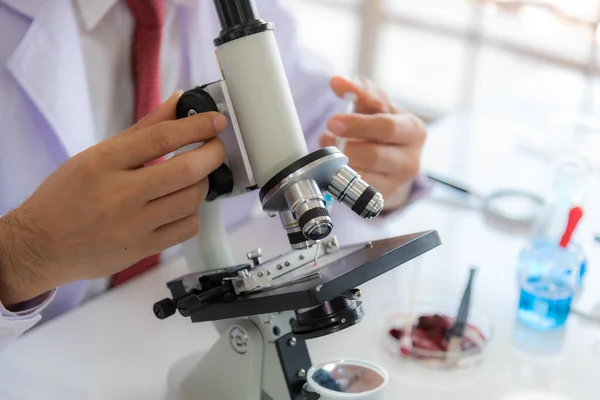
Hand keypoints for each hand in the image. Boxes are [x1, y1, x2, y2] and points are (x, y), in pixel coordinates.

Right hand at [0, 92, 225, 305]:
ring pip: (191, 200)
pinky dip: (192, 213)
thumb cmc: (67, 196)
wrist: (41, 245)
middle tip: (215, 147)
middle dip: (212, 154)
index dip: (197, 127)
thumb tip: (177, 102)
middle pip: (187, 171)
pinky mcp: (143, 249)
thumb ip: (142, 131)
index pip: (162, 138)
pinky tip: (181, 206)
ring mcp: (134, 225)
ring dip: (202, 184)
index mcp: (105, 162)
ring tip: (194, 177)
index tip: (216, 121)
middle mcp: (121, 194)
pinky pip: (186, 228)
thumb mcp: (96, 155)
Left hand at [319, 76, 425, 210]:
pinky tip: (333, 167)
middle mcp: (411, 159)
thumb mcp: (377, 107)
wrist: (395, 164)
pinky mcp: (384, 198)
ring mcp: (398, 182)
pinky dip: (341, 178)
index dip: (357, 124)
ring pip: (364, 175)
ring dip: (339, 163)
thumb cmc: (385, 129)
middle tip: (326, 138)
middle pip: (375, 155)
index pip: (386, 127)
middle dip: (345, 146)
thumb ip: (360, 91)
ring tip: (328, 151)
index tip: (332, 121)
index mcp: (413, 130)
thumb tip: (337, 81)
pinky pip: (357, 191)